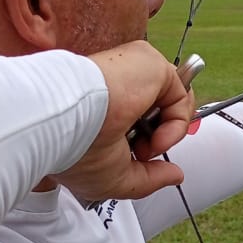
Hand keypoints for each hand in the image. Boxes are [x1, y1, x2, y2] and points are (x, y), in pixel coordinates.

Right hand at [53, 42, 194, 201]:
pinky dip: (177, 124)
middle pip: (159, 108)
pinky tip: (156, 138)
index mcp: (105, 106)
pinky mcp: (149, 62)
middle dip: (158, 137)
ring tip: (147, 147)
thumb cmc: (73, 150)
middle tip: (142, 153)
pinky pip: (180, 95)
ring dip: (168, 134)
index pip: (138, 118)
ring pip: (173, 101)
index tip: (138, 158)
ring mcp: (134, 72)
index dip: (147, 143)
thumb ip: (149, 178)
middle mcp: (119, 85)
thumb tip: (175, 174)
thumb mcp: (115, 179)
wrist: (62, 124)